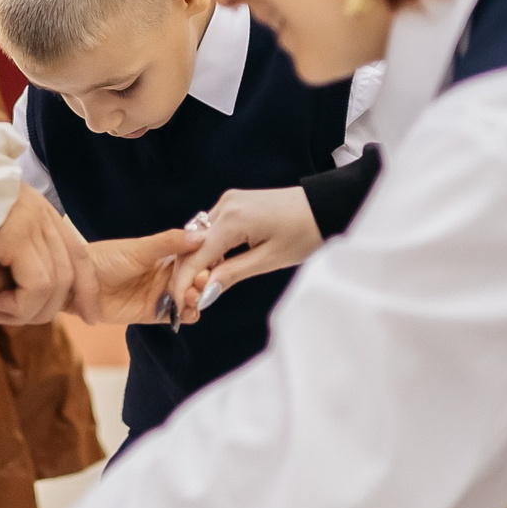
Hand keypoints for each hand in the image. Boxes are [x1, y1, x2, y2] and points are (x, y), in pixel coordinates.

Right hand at [0, 184, 97, 326]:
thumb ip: (8, 244)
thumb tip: (11, 281)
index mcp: (39, 211)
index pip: (79, 254)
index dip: (86, 289)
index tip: (88, 315)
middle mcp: (42, 215)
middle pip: (70, 275)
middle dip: (50, 309)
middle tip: (11, 316)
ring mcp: (32, 223)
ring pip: (54, 285)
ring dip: (27, 311)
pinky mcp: (17, 236)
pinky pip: (36, 286)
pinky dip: (20, 305)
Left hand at [86, 229, 200, 326]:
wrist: (79, 284)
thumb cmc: (104, 259)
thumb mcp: (139, 248)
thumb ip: (170, 242)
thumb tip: (201, 235)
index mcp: (165, 254)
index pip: (195, 256)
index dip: (206, 260)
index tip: (212, 261)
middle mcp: (166, 274)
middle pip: (196, 279)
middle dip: (203, 281)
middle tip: (200, 283)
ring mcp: (161, 294)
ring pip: (190, 298)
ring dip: (197, 298)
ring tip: (192, 297)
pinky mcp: (153, 314)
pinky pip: (177, 316)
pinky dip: (187, 315)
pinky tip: (187, 311)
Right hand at [166, 186, 324, 319]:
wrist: (326, 206)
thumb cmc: (305, 232)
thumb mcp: (269, 260)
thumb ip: (232, 274)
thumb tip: (204, 293)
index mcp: (232, 219)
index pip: (195, 256)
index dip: (184, 283)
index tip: (179, 306)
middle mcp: (225, 205)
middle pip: (192, 246)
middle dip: (187, 274)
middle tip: (191, 301)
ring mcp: (229, 201)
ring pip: (199, 237)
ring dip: (198, 262)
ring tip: (205, 287)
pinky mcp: (235, 202)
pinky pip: (212, 229)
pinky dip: (210, 249)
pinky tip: (217, 266)